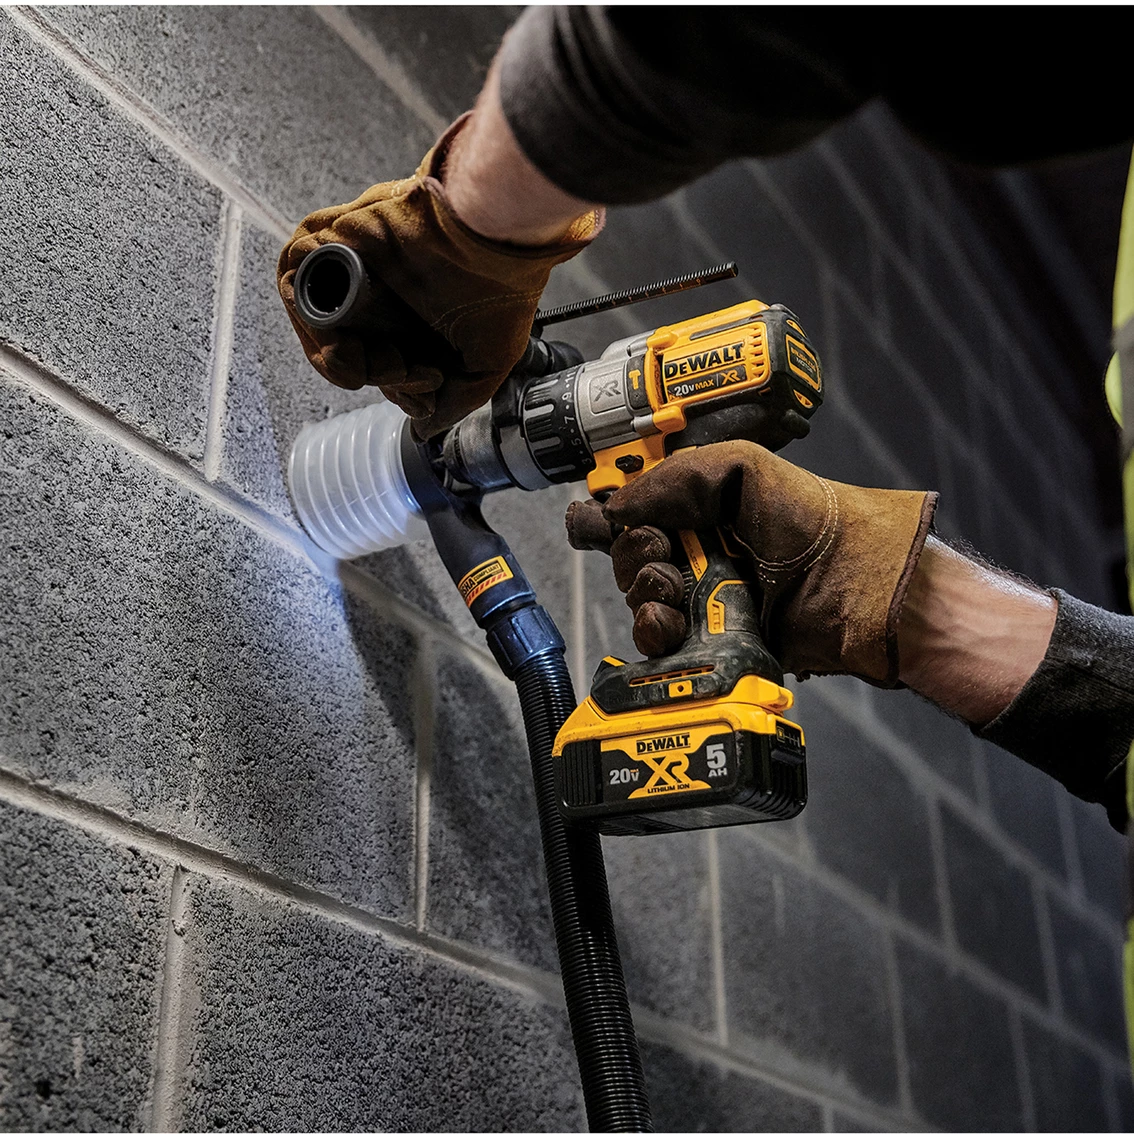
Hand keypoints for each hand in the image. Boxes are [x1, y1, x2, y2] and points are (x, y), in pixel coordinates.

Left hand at [277, 115, 602, 439]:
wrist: (496, 239)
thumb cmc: (501, 295)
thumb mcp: (485, 368)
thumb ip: (453, 405)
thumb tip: (423, 432)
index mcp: (404, 321)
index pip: (366, 364)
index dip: (388, 383)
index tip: (425, 381)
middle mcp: (374, 296)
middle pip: (330, 347)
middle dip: (356, 373)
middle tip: (400, 369)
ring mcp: (351, 266)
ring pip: (309, 317)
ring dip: (333, 350)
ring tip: (378, 354)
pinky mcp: (335, 236)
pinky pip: (295, 271)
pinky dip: (309, 308)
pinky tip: (346, 329)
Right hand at [565, 440, 937, 686]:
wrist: (850, 588)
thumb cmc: (812, 522)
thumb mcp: (740, 469)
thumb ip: (673, 479)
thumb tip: (614, 507)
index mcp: (702, 508)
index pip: (637, 511)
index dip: (616, 517)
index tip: (610, 522)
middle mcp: (698, 552)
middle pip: (630, 557)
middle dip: (637, 555)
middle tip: (666, 553)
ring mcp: (702, 599)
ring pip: (638, 601)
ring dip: (644, 594)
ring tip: (674, 590)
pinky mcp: (706, 641)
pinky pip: (658, 641)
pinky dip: (653, 632)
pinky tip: (671, 622)